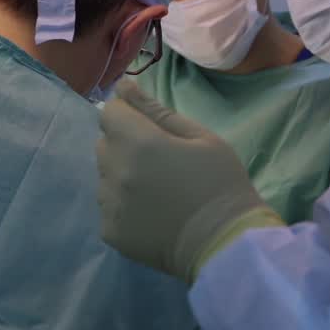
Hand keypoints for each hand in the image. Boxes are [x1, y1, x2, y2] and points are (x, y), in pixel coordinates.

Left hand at [97, 81, 277, 281]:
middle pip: (104, 143)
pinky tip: (152, 212)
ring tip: (157, 190)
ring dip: (122, 175)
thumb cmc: (220, 182)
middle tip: (159, 160)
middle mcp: (115, 171)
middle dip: (124, 143)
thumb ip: (155, 110)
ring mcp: (109, 205)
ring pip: (105, 176)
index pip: (109, 113)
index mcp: (138, 143)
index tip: (150, 128)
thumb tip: (123, 86)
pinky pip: (109, 206)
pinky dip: (124, 205)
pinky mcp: (110, 232)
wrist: (225, 243)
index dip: (128, 114)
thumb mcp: (199, 136)